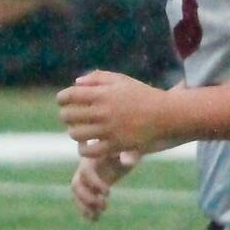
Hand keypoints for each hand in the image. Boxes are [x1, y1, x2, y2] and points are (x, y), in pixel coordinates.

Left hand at [57, 71, 183, 156]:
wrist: (166, 115)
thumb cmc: (142, 95)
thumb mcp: (122, 80)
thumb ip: (98, 78)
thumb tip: (76, 83)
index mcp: (104, 94)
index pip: (70, 96)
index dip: (62, 98)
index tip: (63, 101)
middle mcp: (104, 112)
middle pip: (68, 115)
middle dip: (66, 114)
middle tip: (71, 115)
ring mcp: (108, 130)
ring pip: (75, 134)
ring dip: (74, 131)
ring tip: (80, 129)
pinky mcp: (115, 146)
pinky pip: (87, 151)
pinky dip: (83, 148)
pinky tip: (87, 143)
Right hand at [71, 149, 138, 221]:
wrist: (124, 152)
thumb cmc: (127, 149)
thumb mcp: (130, 150)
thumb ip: (130, 156)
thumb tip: (127, 163)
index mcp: (92, 158)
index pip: (86, 172)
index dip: (94, 183)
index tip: (108, 193)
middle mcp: (84, 170)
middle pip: (76, 185)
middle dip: (87, 198)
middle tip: (104, 205)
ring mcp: (85, 180)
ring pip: (77, 195)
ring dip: (85, 207)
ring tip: (98, 215)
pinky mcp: (90, 189)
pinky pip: (83, 201)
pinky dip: (87, 211)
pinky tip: (95, 219)